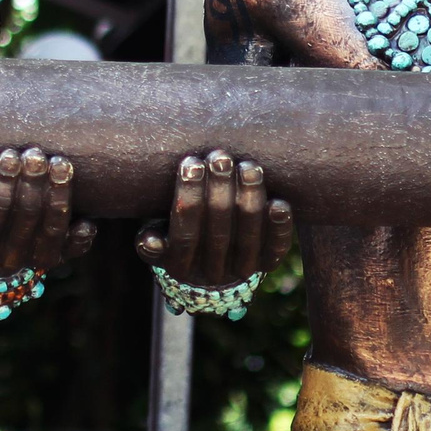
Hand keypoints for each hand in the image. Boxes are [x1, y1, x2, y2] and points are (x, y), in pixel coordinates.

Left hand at [0, 147, 98, 278]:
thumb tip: (88, 225)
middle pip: (25, 218)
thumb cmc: (15, 240)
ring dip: (4, 185)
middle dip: (32, 183)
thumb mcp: (42, 245)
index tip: (61, 162)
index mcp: (39, 259)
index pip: (54, 229)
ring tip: (10, 155)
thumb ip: (65, 237)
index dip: (59, 196)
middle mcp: (10, 260)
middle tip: (36, 154)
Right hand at [136, 149, 294, 288]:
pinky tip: (279, 202)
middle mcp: (212, 273)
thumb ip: (150, 238)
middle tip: (220, 157)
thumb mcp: (157, 236)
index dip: (188, 197)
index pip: (184, 234)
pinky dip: (278, 227)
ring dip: (249, 199)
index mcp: (179, 267)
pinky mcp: (267, 265)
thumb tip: (151, 241)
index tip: (191, 163)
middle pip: (218, 233)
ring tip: (248, 166)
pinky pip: (275, 249)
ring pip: (248, 237)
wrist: (209, 265)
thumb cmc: (176, 232)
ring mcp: (242, 271)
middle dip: (220, 191)